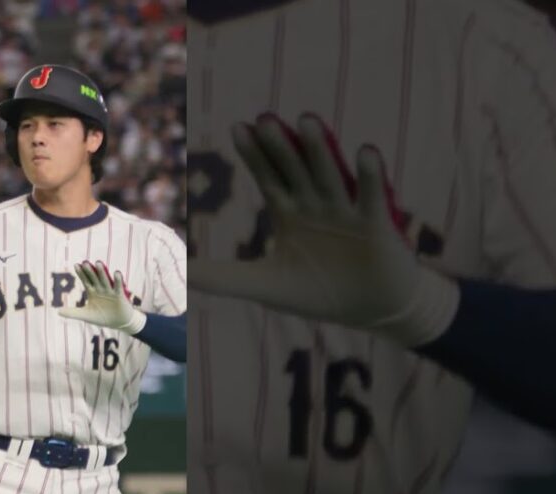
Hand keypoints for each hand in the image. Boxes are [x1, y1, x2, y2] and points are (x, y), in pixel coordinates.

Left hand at [60, 260, 145, 333]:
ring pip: (105, 280)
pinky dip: (117, 280)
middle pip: (94, 278)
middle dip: (90, 271)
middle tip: (85, 262)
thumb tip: (57, 312)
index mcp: (92, 291)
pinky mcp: (119, 296)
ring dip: (102, 272)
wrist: (118, 323)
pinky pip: (118, 286)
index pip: (85, 280)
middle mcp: (101, 289)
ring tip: (98, 263)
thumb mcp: (86, 316)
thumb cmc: (102, 317)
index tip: (76, 265)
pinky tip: (116, 272)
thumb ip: (72, 313)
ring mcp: (110, 291)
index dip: (81, 273)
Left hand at [188, 113, 457, 345]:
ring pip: (328, 175)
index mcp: (290, 212)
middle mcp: (316, 204)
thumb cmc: (317, 293)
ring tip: (306, 120)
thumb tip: (179, 274)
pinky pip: (371, 197)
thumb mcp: (263, 286)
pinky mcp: (376, 226)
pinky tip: (365, 151)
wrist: (371, 311)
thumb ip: (220, 278)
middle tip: (264, 119)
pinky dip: (369, 176)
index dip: (254, 154)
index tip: (238, 128)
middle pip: (294, 169)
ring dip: (318, 150)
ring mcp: (346, 212)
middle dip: (279, 146)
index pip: (268, 176)